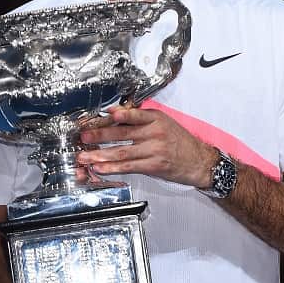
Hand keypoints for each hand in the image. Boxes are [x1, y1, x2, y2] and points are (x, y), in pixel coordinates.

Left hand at [77, 106, 216, 188]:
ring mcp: (155, 150)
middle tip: (84, 136)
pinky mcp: (154, 166)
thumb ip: (142, 119)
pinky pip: (129, 166)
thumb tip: (116, 114)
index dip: (114, 116)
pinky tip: (100, 168)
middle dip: (99, 135)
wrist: (199, 161)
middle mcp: (155, 132)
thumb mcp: (165, 123)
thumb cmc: (180, 142)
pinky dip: (112, 168)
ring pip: (122, 152)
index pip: (132, 114)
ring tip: (85, 156)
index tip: (98, 116)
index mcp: (157, 118)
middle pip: (122, 133)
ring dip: (100, 154)